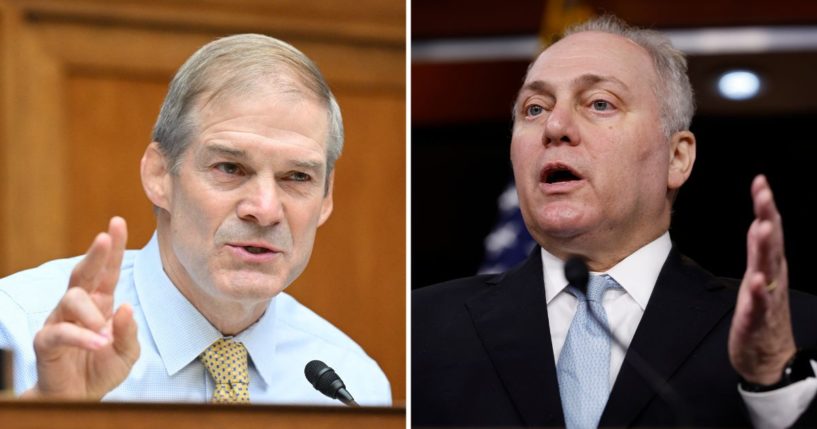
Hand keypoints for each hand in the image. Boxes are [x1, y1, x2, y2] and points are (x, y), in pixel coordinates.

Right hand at [21, 217, 139, 398]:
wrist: (79, 397)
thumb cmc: (102, 368)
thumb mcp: (127, 352)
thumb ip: (129, 331)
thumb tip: (126, 307)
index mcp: (101, 303)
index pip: (108, 271)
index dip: (113, 248)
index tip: (117, 223)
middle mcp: (79, 307)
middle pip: (84, 273)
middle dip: (96, 254)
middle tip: (105, 237)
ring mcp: (61, 320)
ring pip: (72, 299)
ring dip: (92, 314)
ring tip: (104, 334)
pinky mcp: (47, 341)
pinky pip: (61, 331)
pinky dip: (82, 336)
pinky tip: (98, 342)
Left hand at [729, 175, 795, 384]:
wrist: (769, 357)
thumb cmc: (763, 313)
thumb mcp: (759, 275)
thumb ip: (760, 250)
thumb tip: (760, 220)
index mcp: (769, 266)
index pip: (768, 230)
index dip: (765, 206)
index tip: (760, 181)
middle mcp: (772, 277)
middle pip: (771, 242)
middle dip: (767, 216)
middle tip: (764, 192)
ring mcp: (766, 298)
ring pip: (767, 269)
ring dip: (765, 248)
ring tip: (763, 226)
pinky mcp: (756, 319)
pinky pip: (758, 305)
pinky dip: (758, 292)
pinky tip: (756, 281)